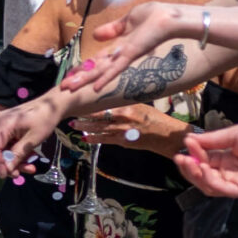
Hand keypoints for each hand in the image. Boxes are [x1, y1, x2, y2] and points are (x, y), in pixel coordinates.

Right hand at [0, 95, 66, 176]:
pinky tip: (28, 156)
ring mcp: (0, 124)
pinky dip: (16, 152)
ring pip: (2, 149)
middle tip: (20, 174)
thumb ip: (17, 154)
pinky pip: (7, 143)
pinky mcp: (5, 126)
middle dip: (8, 163)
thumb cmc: (44, 120)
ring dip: (14, 159)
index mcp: (2, 125)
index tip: (5, 176)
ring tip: (30, 167)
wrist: (51, 105)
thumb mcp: (32, 140)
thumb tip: (7, 170)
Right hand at [62, 0, 191, 105]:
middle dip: (80, 78)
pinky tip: (95, 88)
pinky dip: (105, 77)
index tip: (71, 75)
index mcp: (120, 47)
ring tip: (70, 88)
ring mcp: (126, 55)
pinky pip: (116, 67)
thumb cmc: (155, 16)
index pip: (98, 59)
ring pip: (102, 70)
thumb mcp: (129, 20)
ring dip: (86, 80)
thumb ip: (112, 29)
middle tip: (64, 88)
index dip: (84, 68)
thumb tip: (95, 35)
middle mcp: (121, 54)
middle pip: (97, 68)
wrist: (171, 17)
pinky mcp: (132, 53)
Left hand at [68, 102, 189, 159]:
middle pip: (99, 116)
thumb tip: (110, 95)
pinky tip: (85, 138)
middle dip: (84, 115)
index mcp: (127, 107)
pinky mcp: (123, 142)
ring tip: (73, 124)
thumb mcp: (141, 105)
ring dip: (85, 127)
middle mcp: (123, 119)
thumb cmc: (154, 118)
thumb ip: (125, 102)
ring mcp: (122, 131)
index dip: (91, 102)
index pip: (105, 103)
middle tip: (71, 112)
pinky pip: (105, 140)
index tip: (80, 99)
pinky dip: (95, 139)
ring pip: (99, 128)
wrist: (166, 135)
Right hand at [177, 119, 237, 197]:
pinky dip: (208, 180)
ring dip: (195, 175)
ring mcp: (237, 182)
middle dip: (189, 168)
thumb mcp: (232, 135)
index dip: (193, 154)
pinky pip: (221, 189)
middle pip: (203, 176)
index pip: (204, 162)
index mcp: (228, 160)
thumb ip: (211, 141)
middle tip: (179, 158)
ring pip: (209, 185)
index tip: (187, 142)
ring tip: (187, 162)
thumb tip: (188, 140)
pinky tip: (201, 169)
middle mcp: (230, 173)